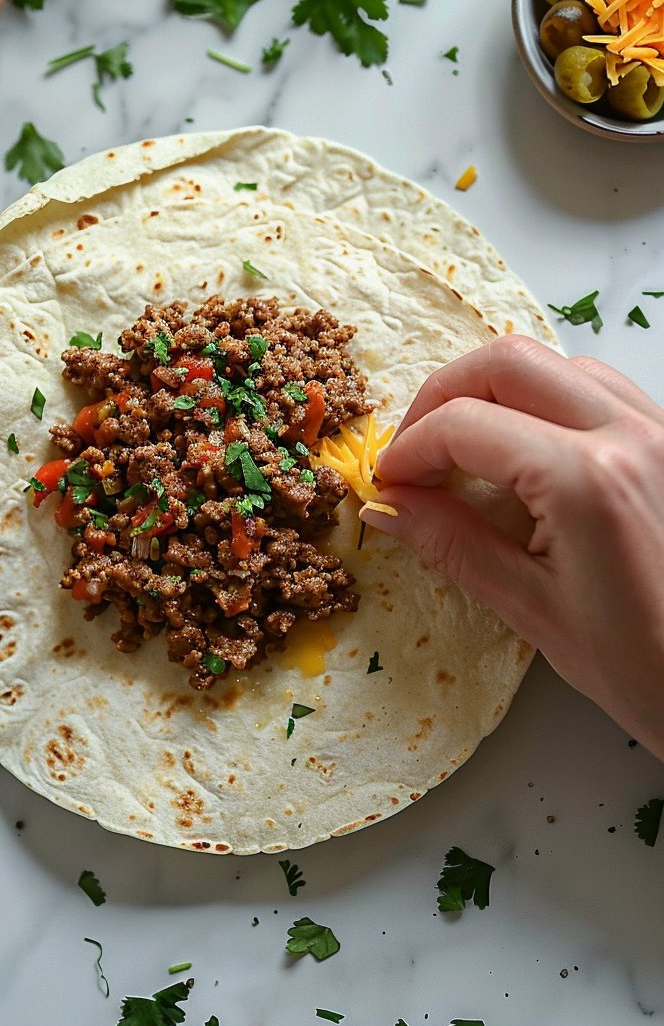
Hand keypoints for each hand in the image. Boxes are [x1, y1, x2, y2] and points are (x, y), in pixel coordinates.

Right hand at [360, 334, 663, 761]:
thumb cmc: (642, 663)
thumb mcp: (530, 608)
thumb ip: (451, 542)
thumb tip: (388, 504)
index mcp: (587, 480)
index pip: (466, 424)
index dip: (410, 448)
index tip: (389, 483)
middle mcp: (629, 434)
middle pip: (506, 362)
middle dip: (444, 396)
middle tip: (417, 452)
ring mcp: (659, 429)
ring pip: (554, 363)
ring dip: (497, 392)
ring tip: (466, 450)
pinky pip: (596, 386)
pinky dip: (546, 400)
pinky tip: (527, 451)